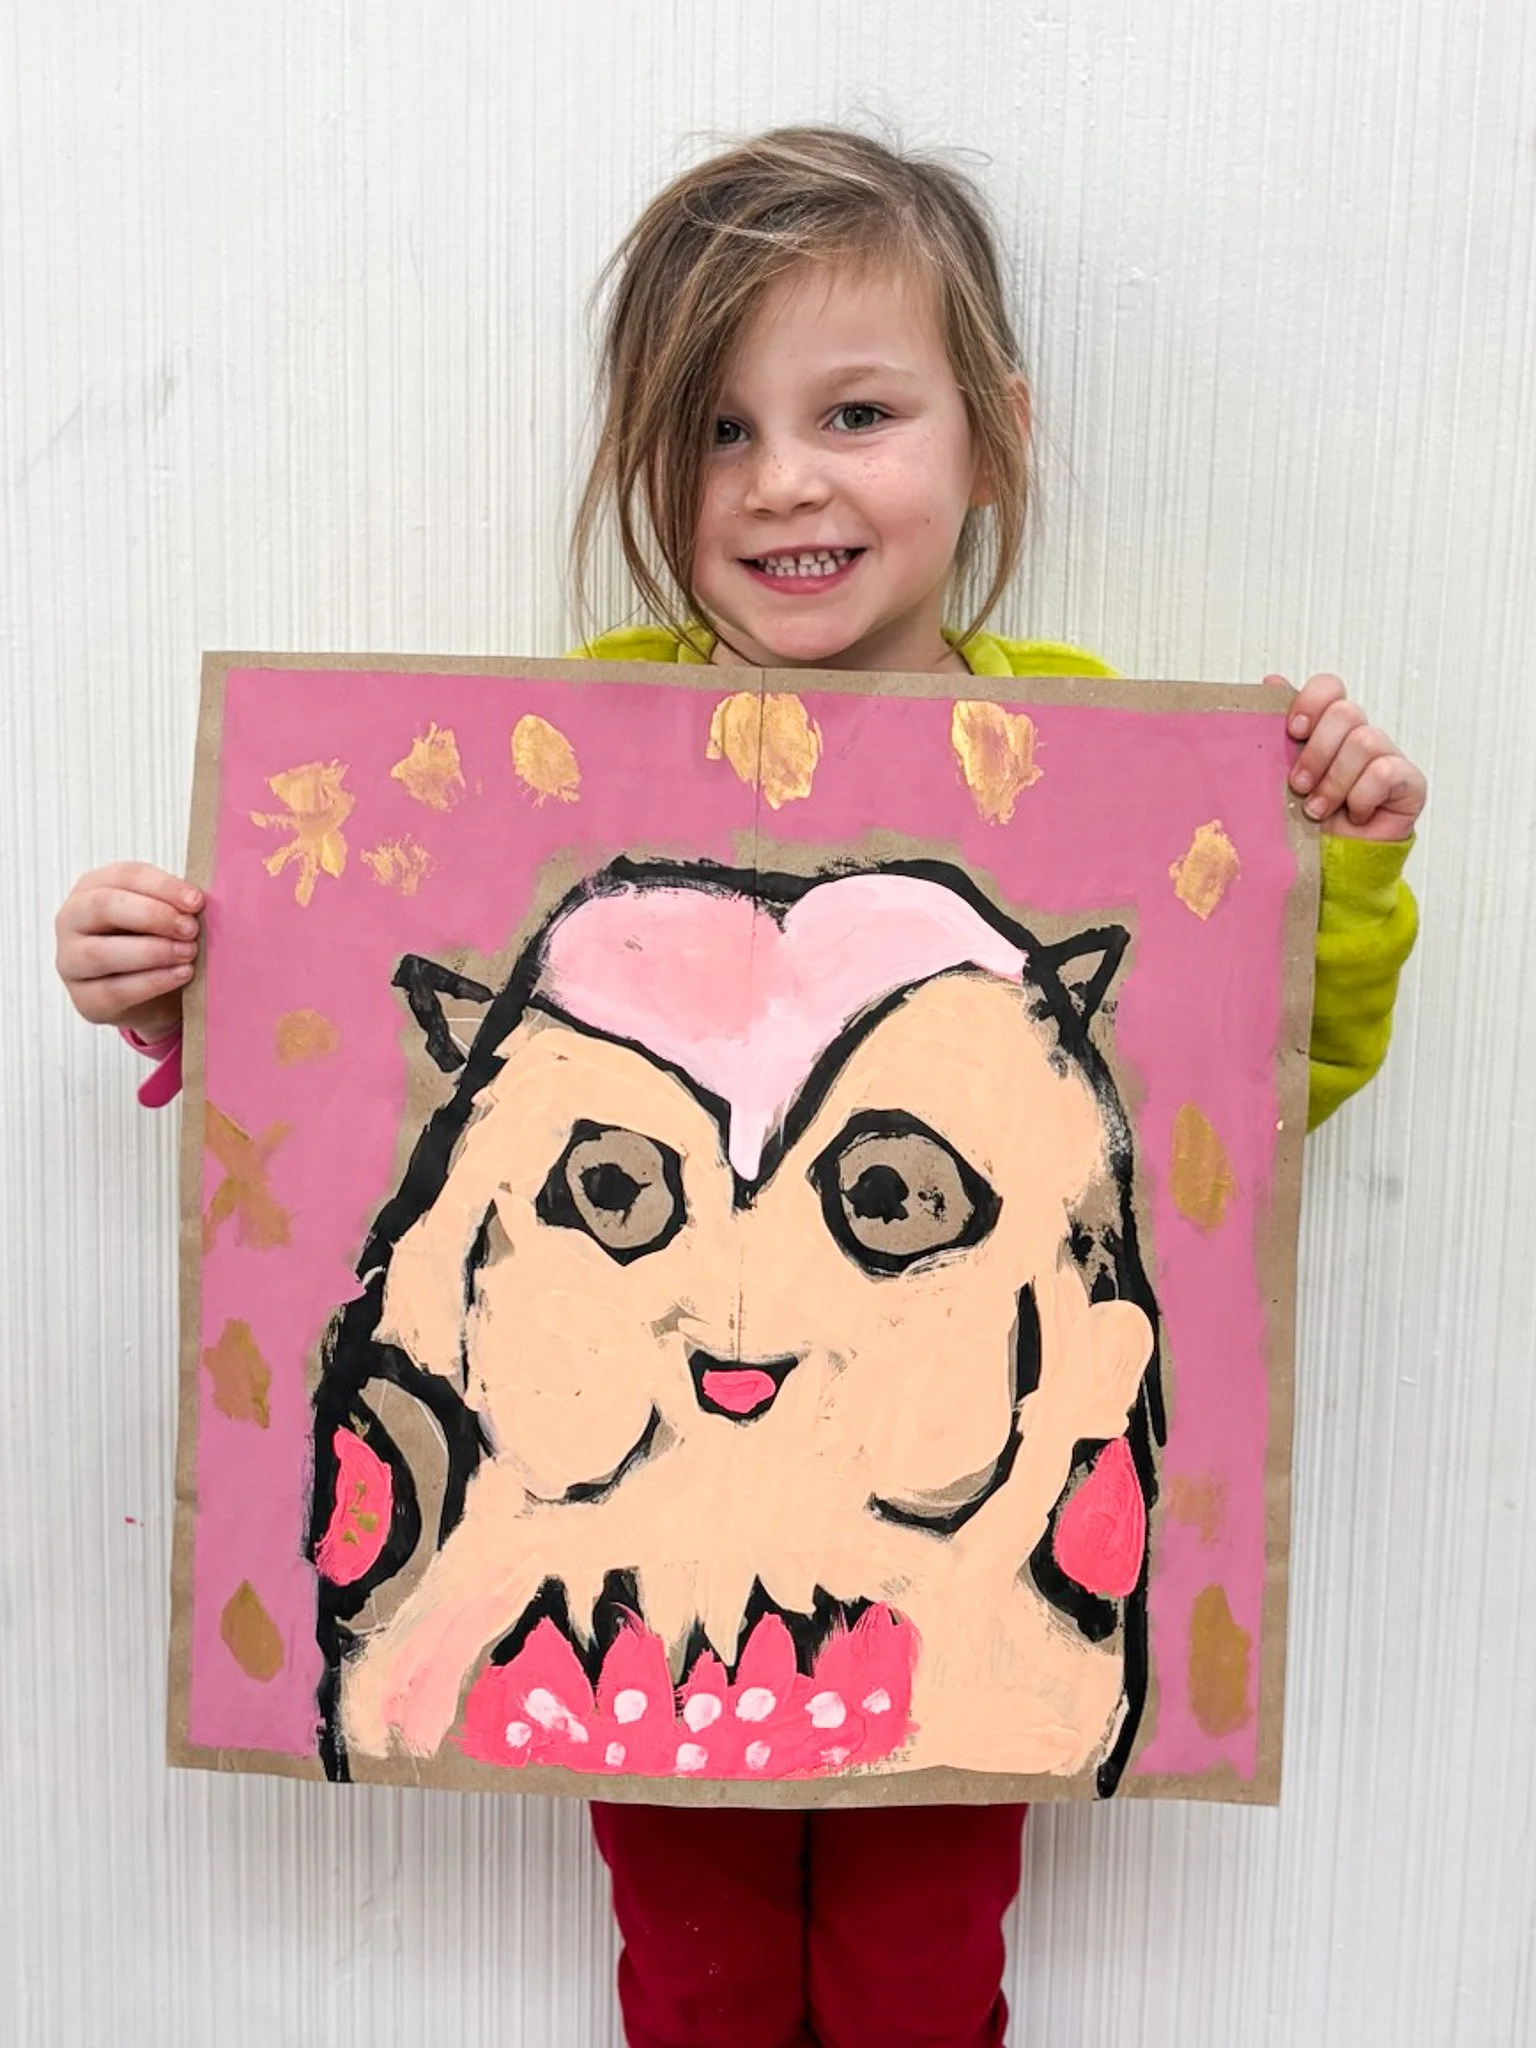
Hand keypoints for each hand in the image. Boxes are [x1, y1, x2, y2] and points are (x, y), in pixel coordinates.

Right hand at [55, 862, 202, 1038]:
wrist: (155, 997)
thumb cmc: (156, 943)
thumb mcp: (164, 917)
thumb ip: (175, 904)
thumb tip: (197, 900)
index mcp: (93, 888)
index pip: (123, 876)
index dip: (162, 887)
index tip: (196, 901)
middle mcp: (72, 920)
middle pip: (103, 907)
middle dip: (152, 915)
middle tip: (190, 928)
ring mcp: (71, 961)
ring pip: (102, 952)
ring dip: (152, 951)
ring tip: (188, 953)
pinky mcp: (84, 999)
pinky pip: (114, 990)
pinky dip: (152, 982)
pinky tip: (180, 975)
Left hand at [1266, 673, 1426, 839]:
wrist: (1330, 868)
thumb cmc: (1305, 824)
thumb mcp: (1279, 779)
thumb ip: (1277, 735)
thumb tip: (1270, 683)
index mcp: (1328, 730)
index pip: (1330, 688)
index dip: (1311, 702)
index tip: (1293, 732)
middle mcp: (1359, 737)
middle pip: (1346, 712)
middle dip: (1316, 752)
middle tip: (1298, 785)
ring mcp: (1387, 757)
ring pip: (1365, 741)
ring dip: (1335, 781)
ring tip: (1317, 810)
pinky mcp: (1409, 782)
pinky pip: (1385, 772)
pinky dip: (1361, 797)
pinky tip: (1354, 816)